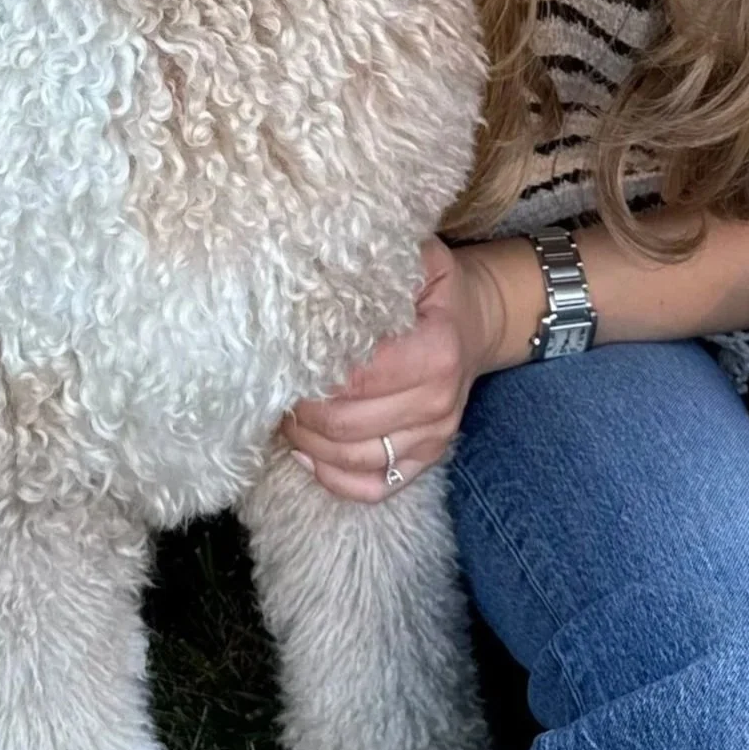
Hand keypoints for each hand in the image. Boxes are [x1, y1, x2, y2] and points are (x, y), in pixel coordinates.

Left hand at [275, 236, 532, 502]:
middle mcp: (438, 401)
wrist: (475, 324)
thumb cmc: (436, 291)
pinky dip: (333, 478)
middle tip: (272, 388)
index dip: (309, 372)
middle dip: (300, 410)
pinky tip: (308, 453)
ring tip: (285, 415)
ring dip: (307, 442)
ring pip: (353, 459)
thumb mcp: (420, 261)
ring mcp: (434, 437)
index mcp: (435, 351)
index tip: (281, 357)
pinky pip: (374, 487)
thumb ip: (377, 266)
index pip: (355, 377)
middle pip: (345, 424)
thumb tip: (319, 268)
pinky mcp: (426, 459)